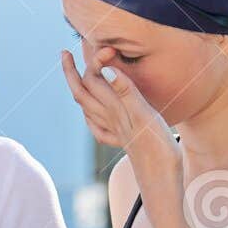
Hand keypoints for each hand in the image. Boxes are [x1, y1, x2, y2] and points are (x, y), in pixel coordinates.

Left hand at [60, 47, 180, 182]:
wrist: (163, 180)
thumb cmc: (157, 148)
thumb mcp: (144, 115)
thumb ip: (125, 91)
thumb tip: (105, 68)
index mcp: (113, 109)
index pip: (93, 79)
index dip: (95, 60)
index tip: (104, 47)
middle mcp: (110, 119)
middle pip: (82, 92)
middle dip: (71, 72)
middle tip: (64, 54)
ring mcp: (114, 131)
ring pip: (87, 108)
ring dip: (80, 89)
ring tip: (75, 76)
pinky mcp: (123, 141)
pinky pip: (98, 127)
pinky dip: (91, 115)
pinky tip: (91, 115)